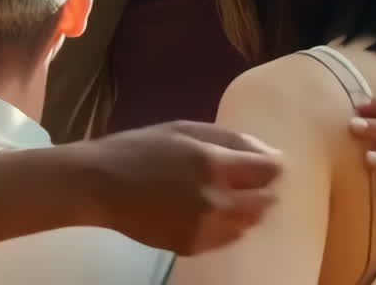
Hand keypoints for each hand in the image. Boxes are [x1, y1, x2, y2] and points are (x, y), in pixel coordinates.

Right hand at [88, 120, 282, 254]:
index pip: (270, 171)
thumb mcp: (185, 129)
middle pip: (266, 201)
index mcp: (215, 165)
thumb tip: (268, 153)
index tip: (266, 162)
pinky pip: (228, 238)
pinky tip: (211, 210)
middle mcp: (216, 200)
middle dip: (264, 188)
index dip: (273, 165)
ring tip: (229, 195)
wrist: (101, 186)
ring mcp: (205, 228)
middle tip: (248, 179)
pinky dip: (229, 224)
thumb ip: (229, 139)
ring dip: (248, 208)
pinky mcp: (193, 245)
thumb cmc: (140, 148)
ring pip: (250, 223)